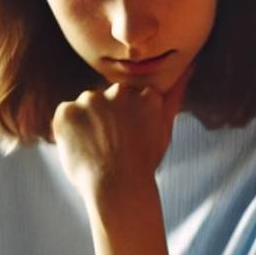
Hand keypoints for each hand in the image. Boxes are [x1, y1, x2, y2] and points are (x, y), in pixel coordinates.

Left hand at [51, 68, 191, 203]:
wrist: (119, 189)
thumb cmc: (143, 163)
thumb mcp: (164, 127)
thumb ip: (175, 94)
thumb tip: (190, 65)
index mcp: (145, 95)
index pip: (130, 100)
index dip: (127, 122)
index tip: (129, 140)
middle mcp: (118, 91)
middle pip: (107, 100)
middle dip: (106, 119)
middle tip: (112, 147)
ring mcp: (91, 100)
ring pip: (85, 107)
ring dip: (87, 123)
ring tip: (97, 150)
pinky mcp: (67, 111)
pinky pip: (65, 116)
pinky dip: (69, 131)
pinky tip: (82, 149)